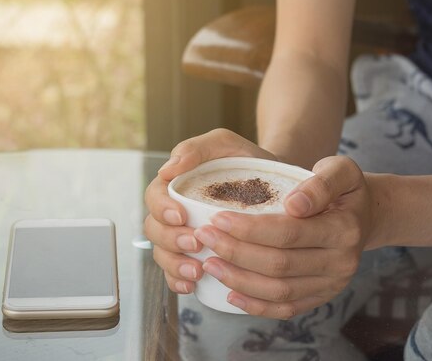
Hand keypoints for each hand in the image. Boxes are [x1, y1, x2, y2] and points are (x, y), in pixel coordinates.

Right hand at [144, 129, 276, 294]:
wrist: (276, 185)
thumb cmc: (246, 162)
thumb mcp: (225, 145)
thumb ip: (197, 149)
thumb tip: (167, 169)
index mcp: (174, 185)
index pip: (154, 197)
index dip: (162, 209)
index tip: (181, 215)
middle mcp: (174, 212)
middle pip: (155, 230)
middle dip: (170, 240)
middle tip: (195, 244)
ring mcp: (182, 236)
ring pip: (163, 255)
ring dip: (174, 265)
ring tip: (196, 271)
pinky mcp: (194, 257)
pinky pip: (176, 274)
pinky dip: (179, 282)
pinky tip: (192, 285)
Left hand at [193, 155, 377, 318]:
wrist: (364, 216)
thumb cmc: (345, 189)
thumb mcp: (341, 170)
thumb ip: (320, 182)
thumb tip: (293, 205)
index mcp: (344, 229)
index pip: (288, 233)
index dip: (249, 229)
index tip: (217, 218)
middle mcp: (341, 262)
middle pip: (279, 265)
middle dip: (235, 252)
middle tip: (203, 238)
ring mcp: (332, 284)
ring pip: (279, 292)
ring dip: (239, 280)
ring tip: (209, 264)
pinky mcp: (321, 297)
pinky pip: (286, 309)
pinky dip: (256, 305)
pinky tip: (230, 294)